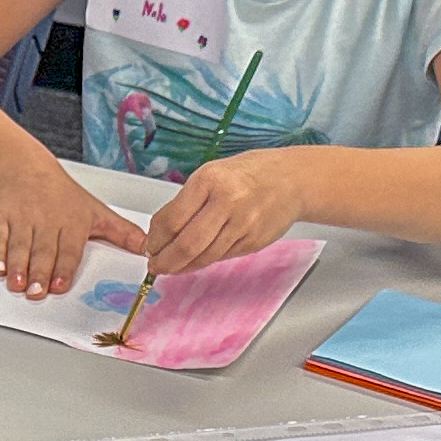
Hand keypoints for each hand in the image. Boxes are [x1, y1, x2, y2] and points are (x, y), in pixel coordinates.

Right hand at [0, 165, 151, 296]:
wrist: (25, 168)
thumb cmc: (63, 195)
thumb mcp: (97, 211)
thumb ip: (122, 234)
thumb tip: (149, 250)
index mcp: (72, 222)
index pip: (68, 249)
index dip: (63, 268)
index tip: (59, 285)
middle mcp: (47, 221)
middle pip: (43, 251)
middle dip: (39, 272)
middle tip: (36, 291)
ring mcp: (22, 219)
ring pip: (20, 246)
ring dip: (18, 267)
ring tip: (17, 284)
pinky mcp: (1, 217)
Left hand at [138, 148, 313, 275]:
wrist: (291, 180)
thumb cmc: (248, 174)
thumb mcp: (211, 174)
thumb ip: (185, 203)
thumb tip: (158, 234)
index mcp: (209, 180)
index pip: (171, 220)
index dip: (155, 240)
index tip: (148, 247)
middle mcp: (227, 202)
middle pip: (186, 246)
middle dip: (165, 262)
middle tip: (155, 265)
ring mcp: (243, 224)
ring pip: (204, 257)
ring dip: (183, 266)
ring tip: (172, 265)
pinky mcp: (253, 242)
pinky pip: (221, 258)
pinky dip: (204, 261)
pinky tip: (197, 258)